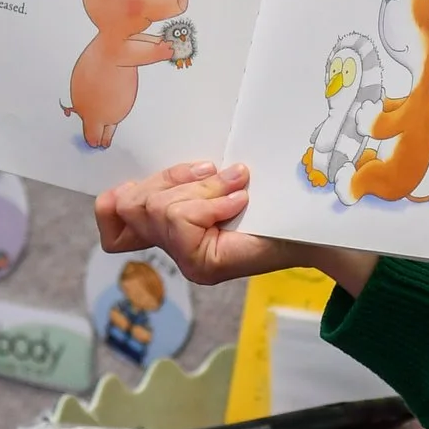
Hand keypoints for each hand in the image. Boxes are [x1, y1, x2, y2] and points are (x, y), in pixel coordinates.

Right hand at [95, 164, 377, 294]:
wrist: (316, 228)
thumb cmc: (276, 202)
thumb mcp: (220, 179)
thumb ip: (190, 175)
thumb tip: (172, 163)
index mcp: (174, 228)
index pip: (112, 217)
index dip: (115, 199)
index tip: (161, 180)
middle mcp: (174, 250)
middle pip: (130, 204)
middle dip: (171, 179)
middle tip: (216, 174)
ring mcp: (187, 262)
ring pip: (158, 209)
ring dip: (200, 189)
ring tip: (235, 188)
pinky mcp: (202, 266)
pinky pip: (181, 219)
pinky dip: (210, 202)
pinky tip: (239, 202)